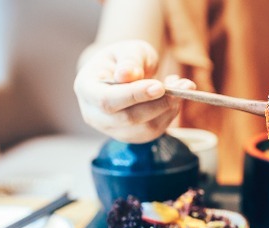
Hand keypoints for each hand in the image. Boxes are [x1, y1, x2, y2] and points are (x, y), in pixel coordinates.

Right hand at [74, 40, 194, 142]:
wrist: (123, 73)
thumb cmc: (123, 59)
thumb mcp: (127, 49)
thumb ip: (129, 60)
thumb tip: (127, 75)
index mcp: (86, 90)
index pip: (107, 100)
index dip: (133, 95)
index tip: (159, 86)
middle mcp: (94, 115)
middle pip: (127, 118)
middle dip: (158, 103)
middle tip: (182, 86)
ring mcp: (112, 129)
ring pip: (145, 128)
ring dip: (169, 109)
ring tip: (182, 86)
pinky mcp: (132, 136)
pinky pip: (155, 131)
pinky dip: (170, 115)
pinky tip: (176, 98)